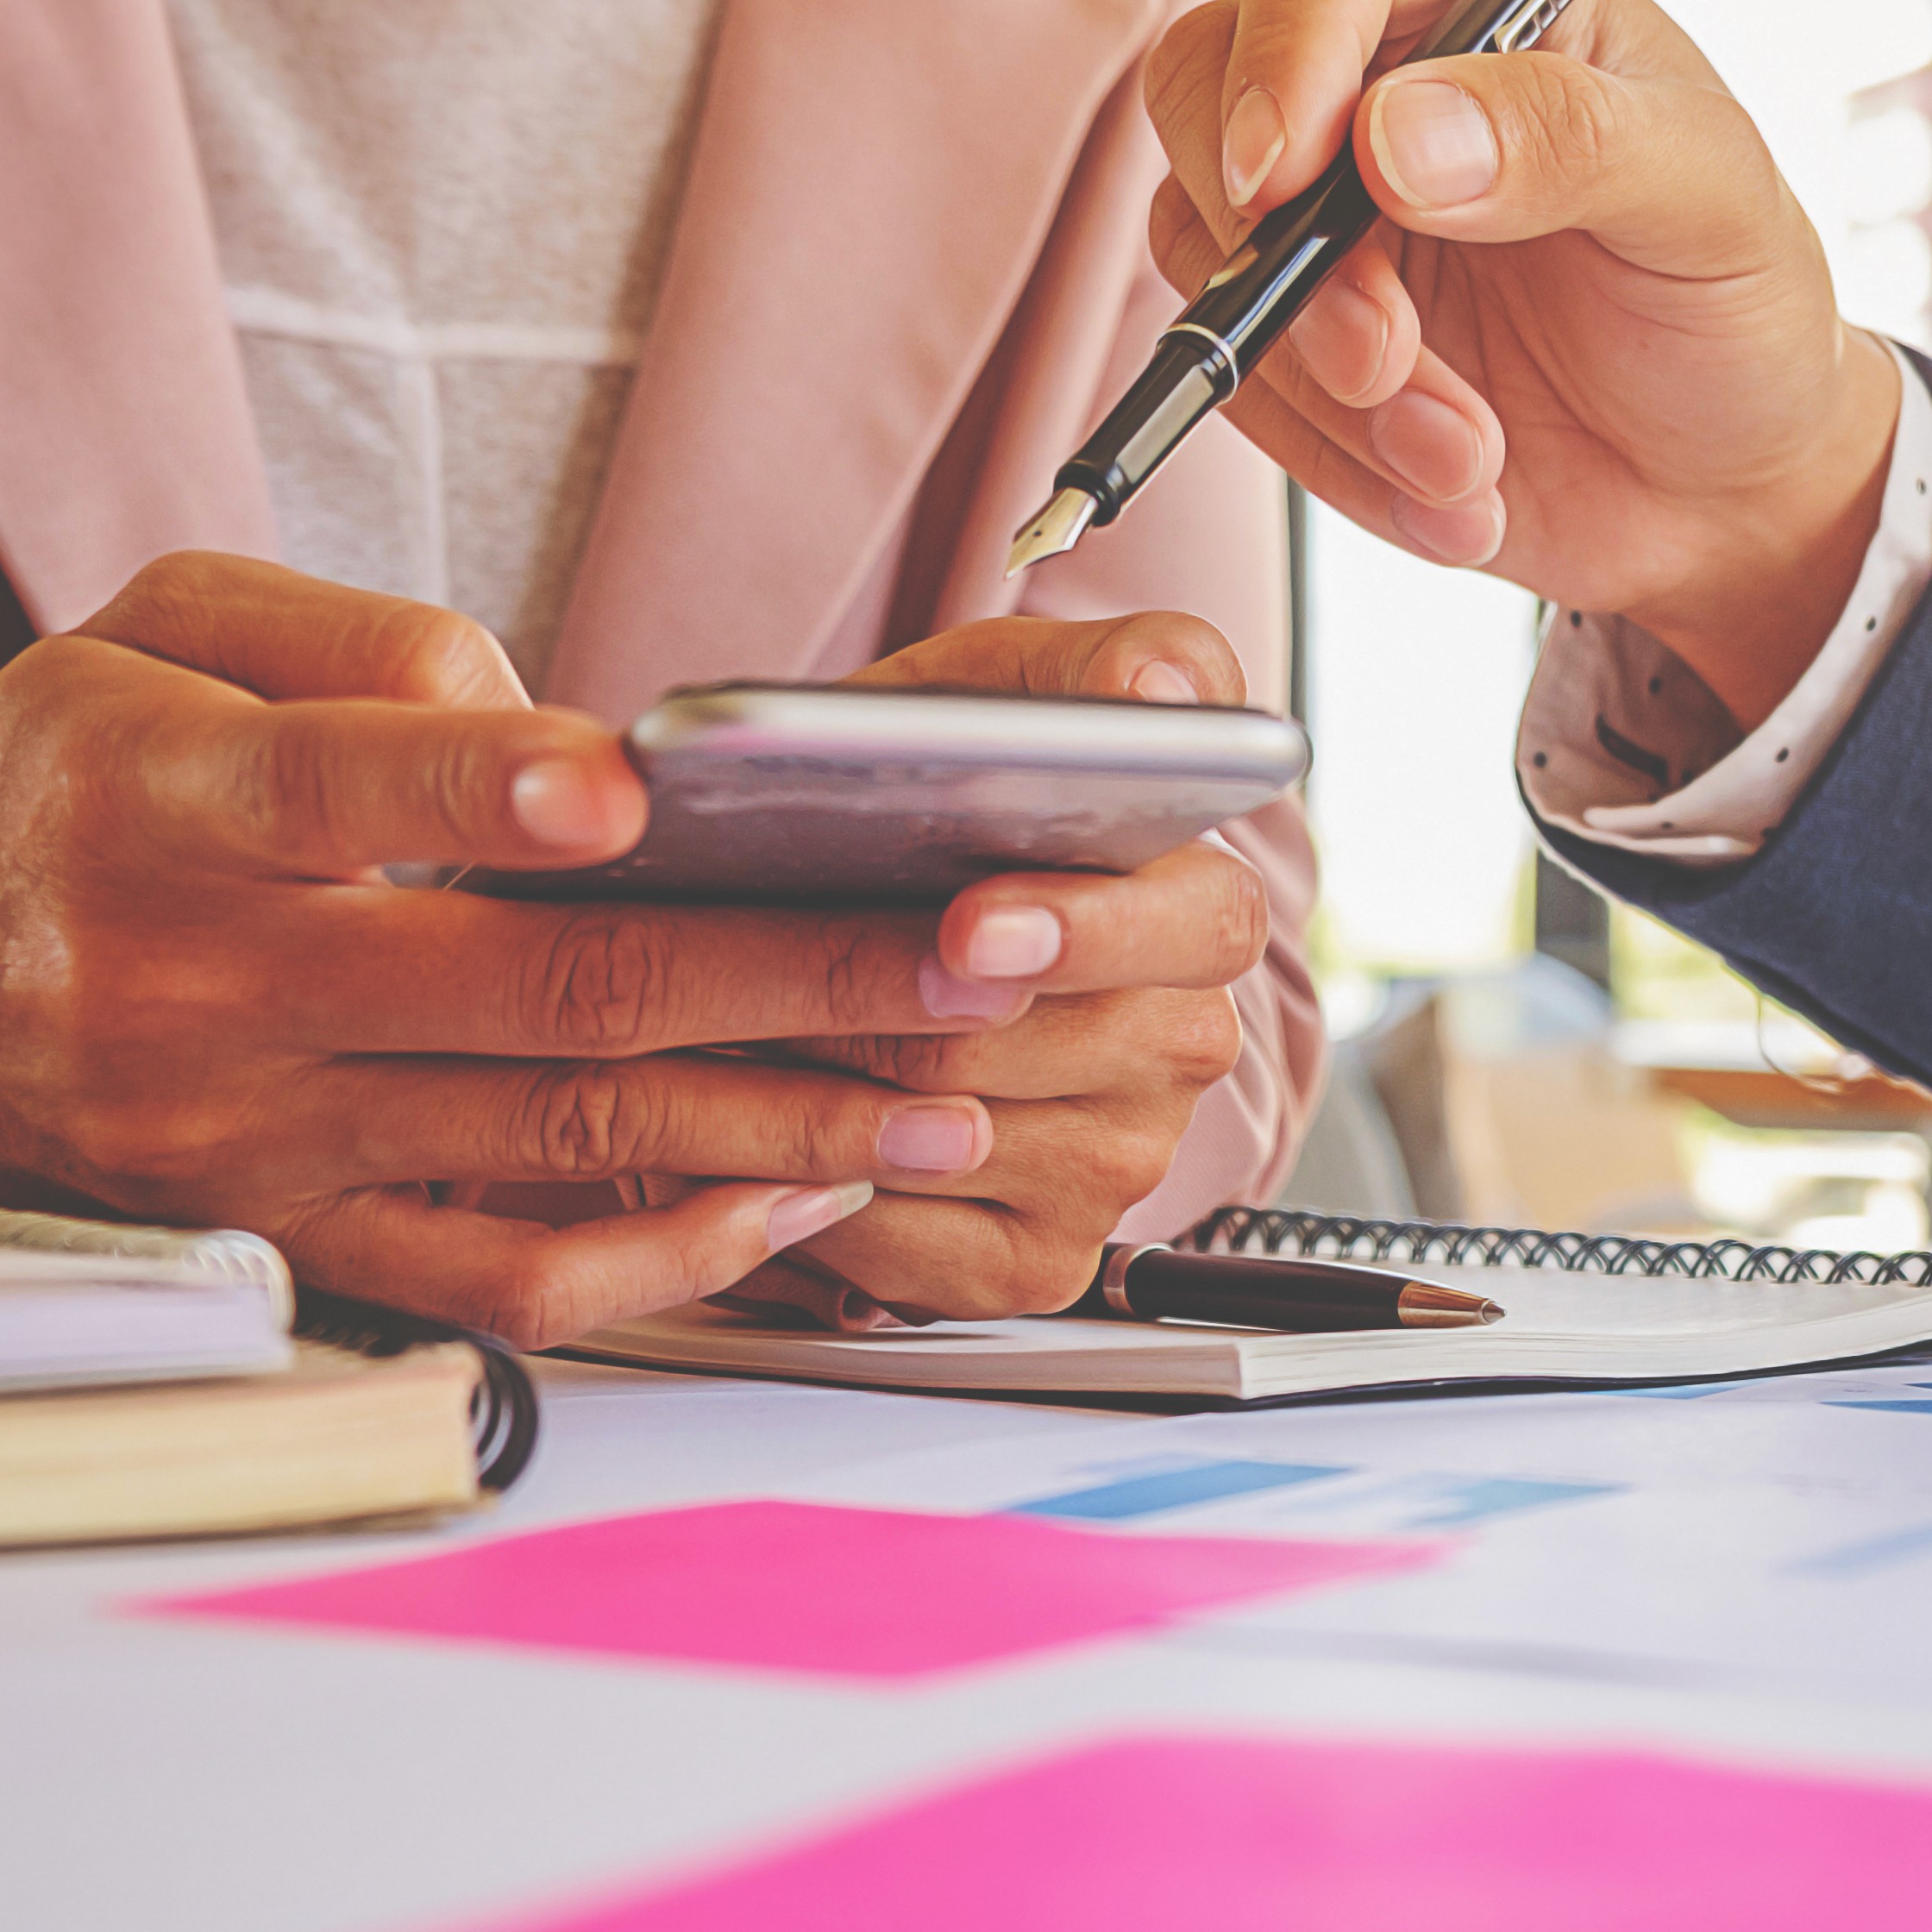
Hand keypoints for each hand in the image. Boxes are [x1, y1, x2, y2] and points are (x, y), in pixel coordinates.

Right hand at [0, 555, 1049, 1346]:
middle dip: (780, 974)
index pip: (349, 791)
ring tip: (950, 1098)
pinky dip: (665, 1256)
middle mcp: (218, 985)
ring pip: (556, 1136)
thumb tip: (547, 712)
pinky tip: (796, 1199)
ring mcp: (269, 1135)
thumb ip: (347, 641)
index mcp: (171, 802)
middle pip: (531, 987)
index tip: (636, 786)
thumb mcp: (147, 635)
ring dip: (778, 1123)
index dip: (493, 790)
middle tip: (961, 956)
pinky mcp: (306, 1236)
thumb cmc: (70, 785)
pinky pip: (504, 1280)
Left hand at [717, 612, 1270, 1329]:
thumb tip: (1158, 690)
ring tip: (731, 1020)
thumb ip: (1084, 671)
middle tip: (767, 971)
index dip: (1082, 928)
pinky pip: (908, 1241)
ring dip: (823, 1083)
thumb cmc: (919, 799)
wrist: (841, 917)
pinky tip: (767, 1119)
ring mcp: (1120, 1159)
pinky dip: (809, 1180)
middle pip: (1039, 1043)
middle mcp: (1183, 1043)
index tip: (971, 927)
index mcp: (1200, 907)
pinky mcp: (1038, 1260)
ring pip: (954, 1137)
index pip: (1197, 921)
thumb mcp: (991, 694)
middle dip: (887, 1005)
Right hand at [1144, 0, 1905, 722]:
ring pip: (1205, 246)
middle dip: (1283, 253)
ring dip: (1325, 387)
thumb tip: (1393, 132)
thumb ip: (1573, 140)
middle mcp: (1382, 58)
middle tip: (1388, 366)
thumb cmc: (1738, 308)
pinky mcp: (1292, 314)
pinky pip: (1233, 369)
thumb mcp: (1712, 206)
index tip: (1287, 184)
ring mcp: (1321, 191)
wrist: (1726, 487)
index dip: (1283, 55)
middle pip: (1205, 82)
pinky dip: (1329, 454)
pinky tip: (1448, 496)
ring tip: (1472, 461)